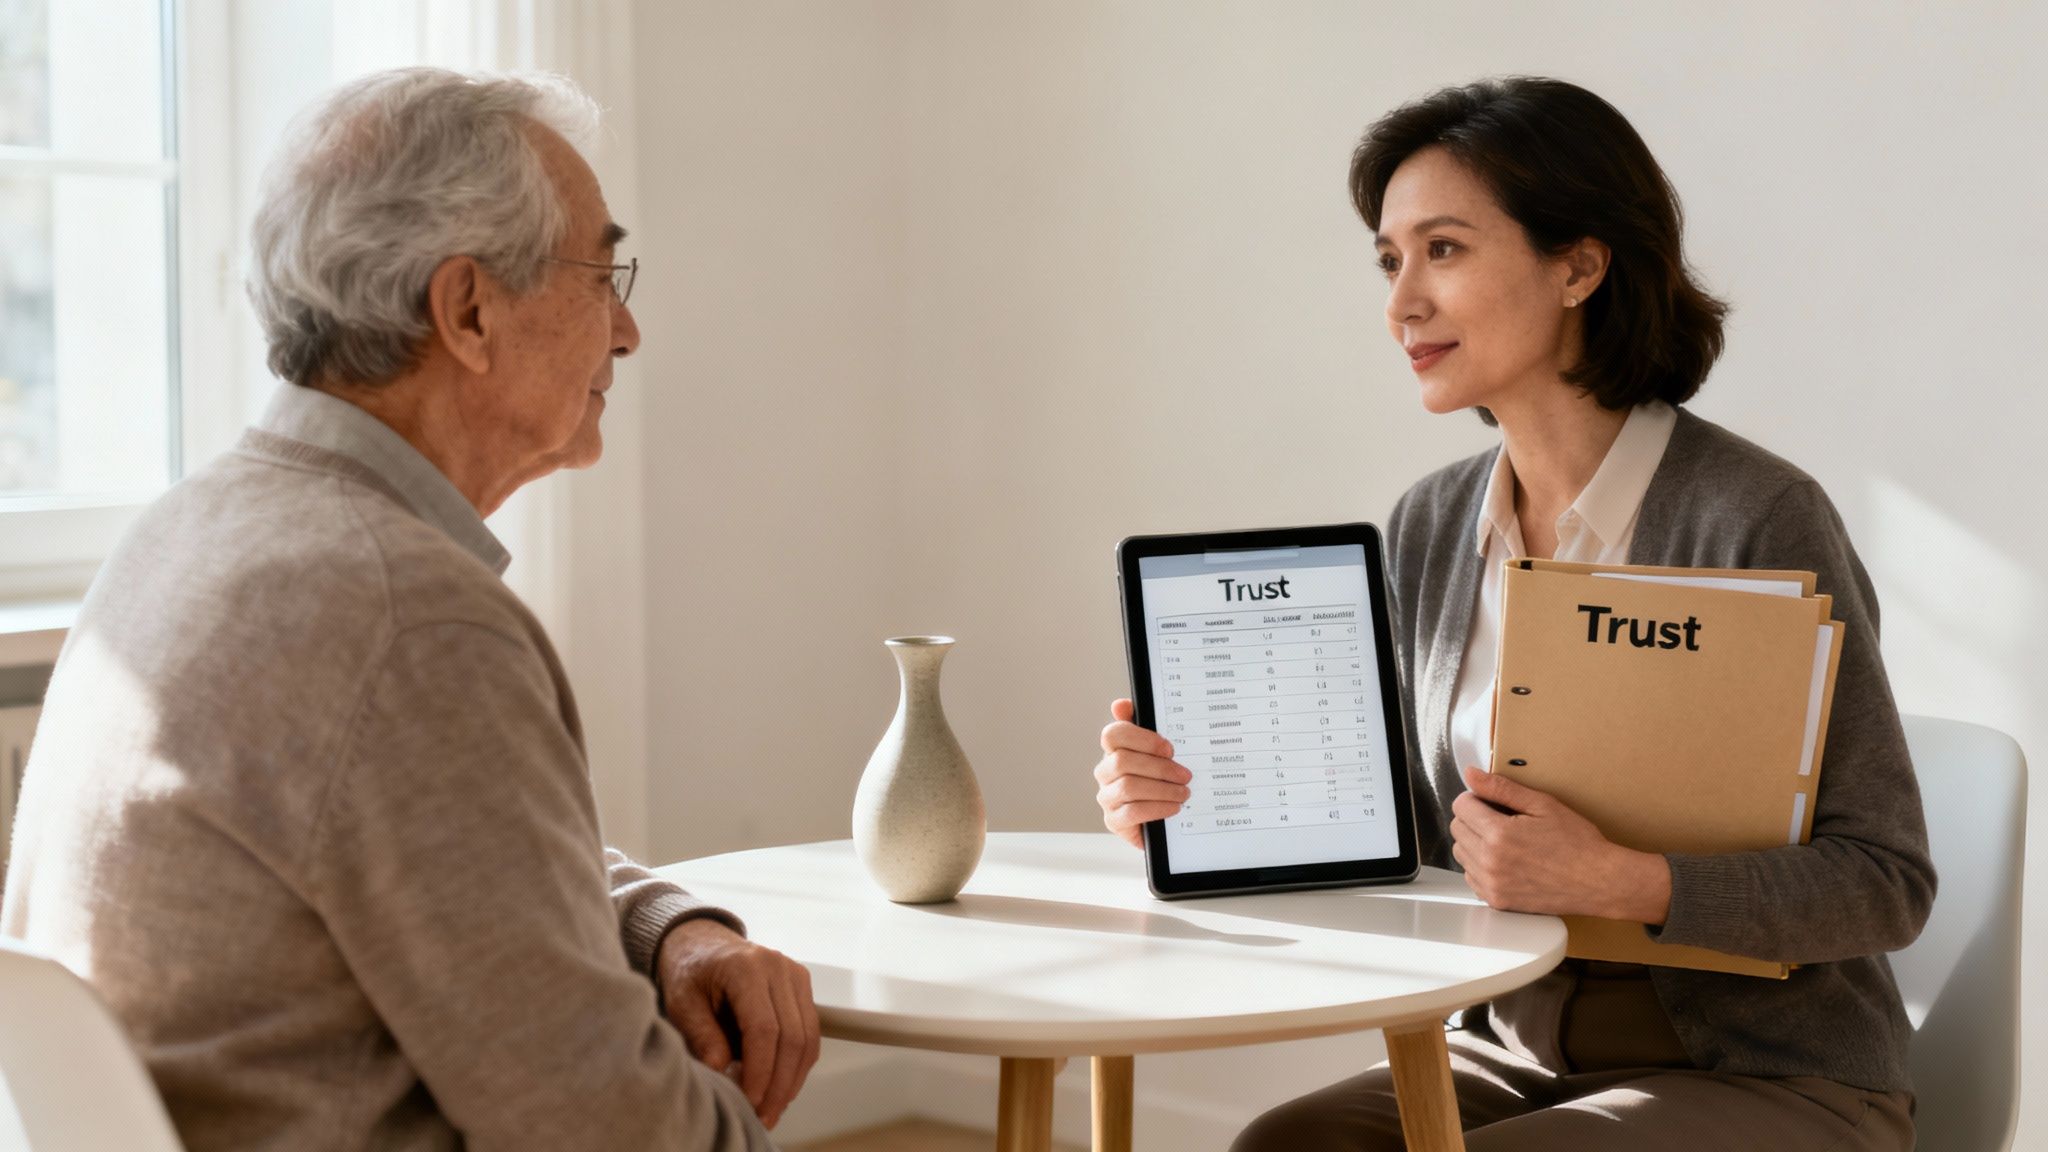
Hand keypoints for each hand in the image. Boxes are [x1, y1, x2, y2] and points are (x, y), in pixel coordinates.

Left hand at [656, 919, 820, 1128]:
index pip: (764, 1028)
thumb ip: (702, 1035)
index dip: (761, 1070)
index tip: (750, 1099)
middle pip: (793, 1035)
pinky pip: (810, 1031)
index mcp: (746, 967)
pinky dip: (799, 1063)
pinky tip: (781, 1086)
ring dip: (793, 1078)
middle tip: (764, 1115)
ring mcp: (795, 974)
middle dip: (780, 1082)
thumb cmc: (689, 974)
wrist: (702, 945)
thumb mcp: (682, 1004)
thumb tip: (722, 1070)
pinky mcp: (802, 986)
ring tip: (773, 1108)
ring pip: (808, 1037)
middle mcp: (778, 967)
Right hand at [1095, 698, 1191, 847]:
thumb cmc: (1159, 780)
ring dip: (1162, 789)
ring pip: (1128, 786)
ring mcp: (1107, 797)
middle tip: (1185, 775)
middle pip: (1123, 761)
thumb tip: (1120, 705)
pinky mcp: (1114, 821)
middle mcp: (1105, 772)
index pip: (1113, 734)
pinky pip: (1133, 812)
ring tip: (1184, 793)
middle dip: (1160, 768)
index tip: (1169, 748)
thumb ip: (1145, 728)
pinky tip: (1174, 807)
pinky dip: (1158, 808)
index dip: (1142, 739)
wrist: (1162, 820)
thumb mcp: (1158, 754)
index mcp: (1113, 750)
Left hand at [1448, 765, 1671, 923]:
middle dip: (1474, 818)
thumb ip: (1502, 788)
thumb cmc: (1578, 844)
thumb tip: (1471, 775)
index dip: (1476, 797)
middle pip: (1457, 829)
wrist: (1599, 882)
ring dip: (1475, 843)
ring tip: (1505, 841)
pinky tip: (1505, 861)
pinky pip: (1471, 878)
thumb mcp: (1542, 805)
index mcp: (1499, 834)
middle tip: (1501, 819)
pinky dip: (1481, 867)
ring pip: (1461, 854)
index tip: (1491, 801)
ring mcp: (1492, 885)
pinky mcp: (1497, 902)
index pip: (1461, 806)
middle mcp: (1490, 862)